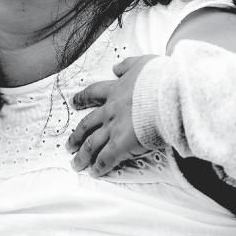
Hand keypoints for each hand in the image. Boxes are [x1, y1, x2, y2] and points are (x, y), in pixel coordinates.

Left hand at [65, 55, 156, 175]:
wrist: (166, 95)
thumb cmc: (158, 79)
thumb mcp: (141, 63)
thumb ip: (127, 65)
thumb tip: (116, 67)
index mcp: (115, 90)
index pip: (94, 94)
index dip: (83, 99)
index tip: (74, 102)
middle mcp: (110, 110)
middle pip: (87, 124)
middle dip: (77, 135)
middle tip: (69, 143)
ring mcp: (113, 128)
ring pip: (92, 144)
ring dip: (83, 155)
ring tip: (76, 163)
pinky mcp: (121, 145)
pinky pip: (106, 159)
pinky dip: (99, 167)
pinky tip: (95, 173)